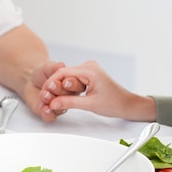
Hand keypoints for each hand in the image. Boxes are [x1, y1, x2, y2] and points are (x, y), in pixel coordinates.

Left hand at [26, 60, 84, 121]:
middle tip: (50, 86)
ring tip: (45, 95)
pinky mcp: (50, 113)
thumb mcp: (48, 66)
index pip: (77, 85)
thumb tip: (61, 65)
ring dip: (53, 102)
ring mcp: (60, 105)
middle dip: (59, 91)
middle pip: (69, 97)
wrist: (31, 80)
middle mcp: (68, 96)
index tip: (64, 82)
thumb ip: (55, 66)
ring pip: (61, 108)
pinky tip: (45, 108)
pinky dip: (48, 113)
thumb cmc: (43, 72)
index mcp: (72, 83)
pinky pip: (51, 117)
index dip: (72, 84)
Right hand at [41, 60, 155, 120]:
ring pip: (68, 77)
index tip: (44, 93)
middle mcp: (89, 66)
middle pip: (64, 74)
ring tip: (52, 99)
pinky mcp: (89, 76)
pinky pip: (73, 79)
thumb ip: (69, 102)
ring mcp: (89, 70)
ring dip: (60, 88)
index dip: (51, 83)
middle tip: (46, 98)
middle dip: (54, 87)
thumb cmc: (115, 103)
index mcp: (89, 69)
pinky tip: (62, 96)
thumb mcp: (90, 104)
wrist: (127, 105)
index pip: (63, 73)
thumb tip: (54, 103)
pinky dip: (67, 88)